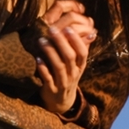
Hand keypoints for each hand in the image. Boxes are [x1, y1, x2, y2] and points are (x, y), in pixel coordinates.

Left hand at [35, 0, 95, 115]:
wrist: (61, 101)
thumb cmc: (68, 76)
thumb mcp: (77, 64)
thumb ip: (81, 47)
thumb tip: (91, 29)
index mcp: (80, 66)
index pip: (82, 52)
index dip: (76, 40)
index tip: (67, 27)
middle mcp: (73, 73)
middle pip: (70, 57)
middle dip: (61, 42)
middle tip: (51, 29)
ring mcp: (63, 82)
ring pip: (59, 66)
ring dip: (50, 52)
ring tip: (41, 40)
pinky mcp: (52, 89)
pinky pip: (48, 79)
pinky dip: (43, 69)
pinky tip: (37, 59)